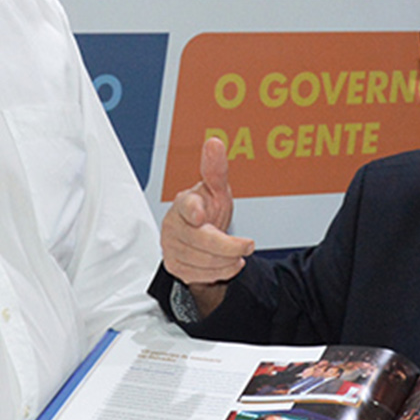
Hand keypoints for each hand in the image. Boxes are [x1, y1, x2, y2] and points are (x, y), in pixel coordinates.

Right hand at [162, 136, 255, 312]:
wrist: (199, 238)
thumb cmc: (207, 211)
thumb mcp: (216, 190)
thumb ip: (215, 169)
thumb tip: (214, 143)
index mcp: (184, 203)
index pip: (186, 206)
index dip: (193, 210)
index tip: (200, 215)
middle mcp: (173, 225)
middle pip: (201, 240)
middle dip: (229, 246)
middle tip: (248, 245)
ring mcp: (171, 247)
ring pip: (203, 261)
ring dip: (227, 260)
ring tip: (236, 253)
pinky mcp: (174, 266)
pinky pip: (200, 276)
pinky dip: (220, 272)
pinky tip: (226, 263)